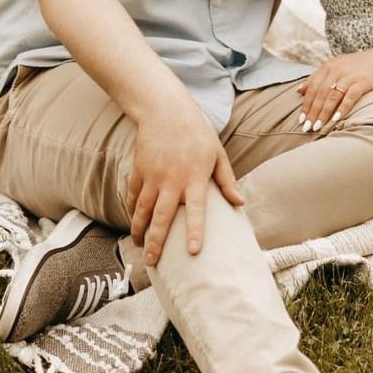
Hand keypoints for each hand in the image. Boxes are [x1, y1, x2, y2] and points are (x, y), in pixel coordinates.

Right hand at [125, 87, 243, 261]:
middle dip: (156, 241)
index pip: (196, 210)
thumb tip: (239, 203)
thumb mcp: (217, 153)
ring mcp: (152, 176)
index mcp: (195, 177)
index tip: (192, 251)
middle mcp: (172, 180)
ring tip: (139, 246)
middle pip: (162, 217)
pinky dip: (132, 210)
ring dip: (139, 230)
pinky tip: (134, 222)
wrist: (165, 110)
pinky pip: (134, 195)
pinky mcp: (138, 170)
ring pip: (142, 210)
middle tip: (152, 261)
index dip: (195, 231)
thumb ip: (227, 180)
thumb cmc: (197, 132)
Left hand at [298, 47, 372, 133]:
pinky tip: (336, 120)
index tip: (301, 119)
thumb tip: (299, 91)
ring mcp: (349, 76)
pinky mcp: (362, 82)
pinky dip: (342, 109)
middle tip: (307, 128)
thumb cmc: (358, 66)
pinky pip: (349, 97)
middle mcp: (336, 70)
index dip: (306, 104)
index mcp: (328, 66)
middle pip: (320, 94)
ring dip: (324, 114)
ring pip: (332, 97)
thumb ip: (317, 77)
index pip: (312, 87)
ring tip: (318, 127)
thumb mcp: (336, 66)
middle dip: (312, 113)